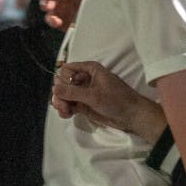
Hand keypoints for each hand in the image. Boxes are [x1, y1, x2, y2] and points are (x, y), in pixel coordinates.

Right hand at [52, 61, 166, 143]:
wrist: (131, 116)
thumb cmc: (116, 100)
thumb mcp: (94, 95)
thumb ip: (73, 92)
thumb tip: (54, 88)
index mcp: (90, 69)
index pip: (67, 69)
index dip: (63, 80)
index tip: (65, 90)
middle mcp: (85, 79)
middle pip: (63, 83)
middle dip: (60, 94)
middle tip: (62, 105)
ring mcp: (84, 93)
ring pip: (65, 95)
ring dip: (61, 103)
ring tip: (65, 111)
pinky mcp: (85, 105)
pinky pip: (69, 104)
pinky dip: (65, 109)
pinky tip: (66, 115)